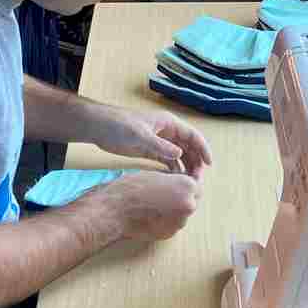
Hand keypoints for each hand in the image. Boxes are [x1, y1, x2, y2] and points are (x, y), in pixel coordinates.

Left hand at [88, 104, 211, 180]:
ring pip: (179, 156)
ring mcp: (158, 142)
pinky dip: (173, 170)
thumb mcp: (140, 136)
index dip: (203, 149)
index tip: (209, 165)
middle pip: (188, 148)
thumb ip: (160, 146)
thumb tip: (180, 155)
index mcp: (168, 124)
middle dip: (195, 162)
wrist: (98, 126)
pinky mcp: (149, 151)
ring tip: (187, 184)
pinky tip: (174, 181)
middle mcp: (167, 132)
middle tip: (196, 181)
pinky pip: (167, 161)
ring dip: (185, 168)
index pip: (193, 136)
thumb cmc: (119, 126)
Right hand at [102, 171, 200, 240]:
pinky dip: (166, 219)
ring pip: (182, 213)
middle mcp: (188, 205)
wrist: (115, 210)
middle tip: (168, 192)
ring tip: (157, 202)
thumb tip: (179, 184)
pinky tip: (153, 213)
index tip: (181, 181)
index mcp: (187, 186)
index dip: (188, 182)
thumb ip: (173, 180)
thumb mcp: (156, 175)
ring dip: (175, 208)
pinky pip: (172, 224)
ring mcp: (179, 222)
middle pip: (192, 199)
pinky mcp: (169, 234)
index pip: (197, 183)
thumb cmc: (131, 188)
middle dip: (183, 196)